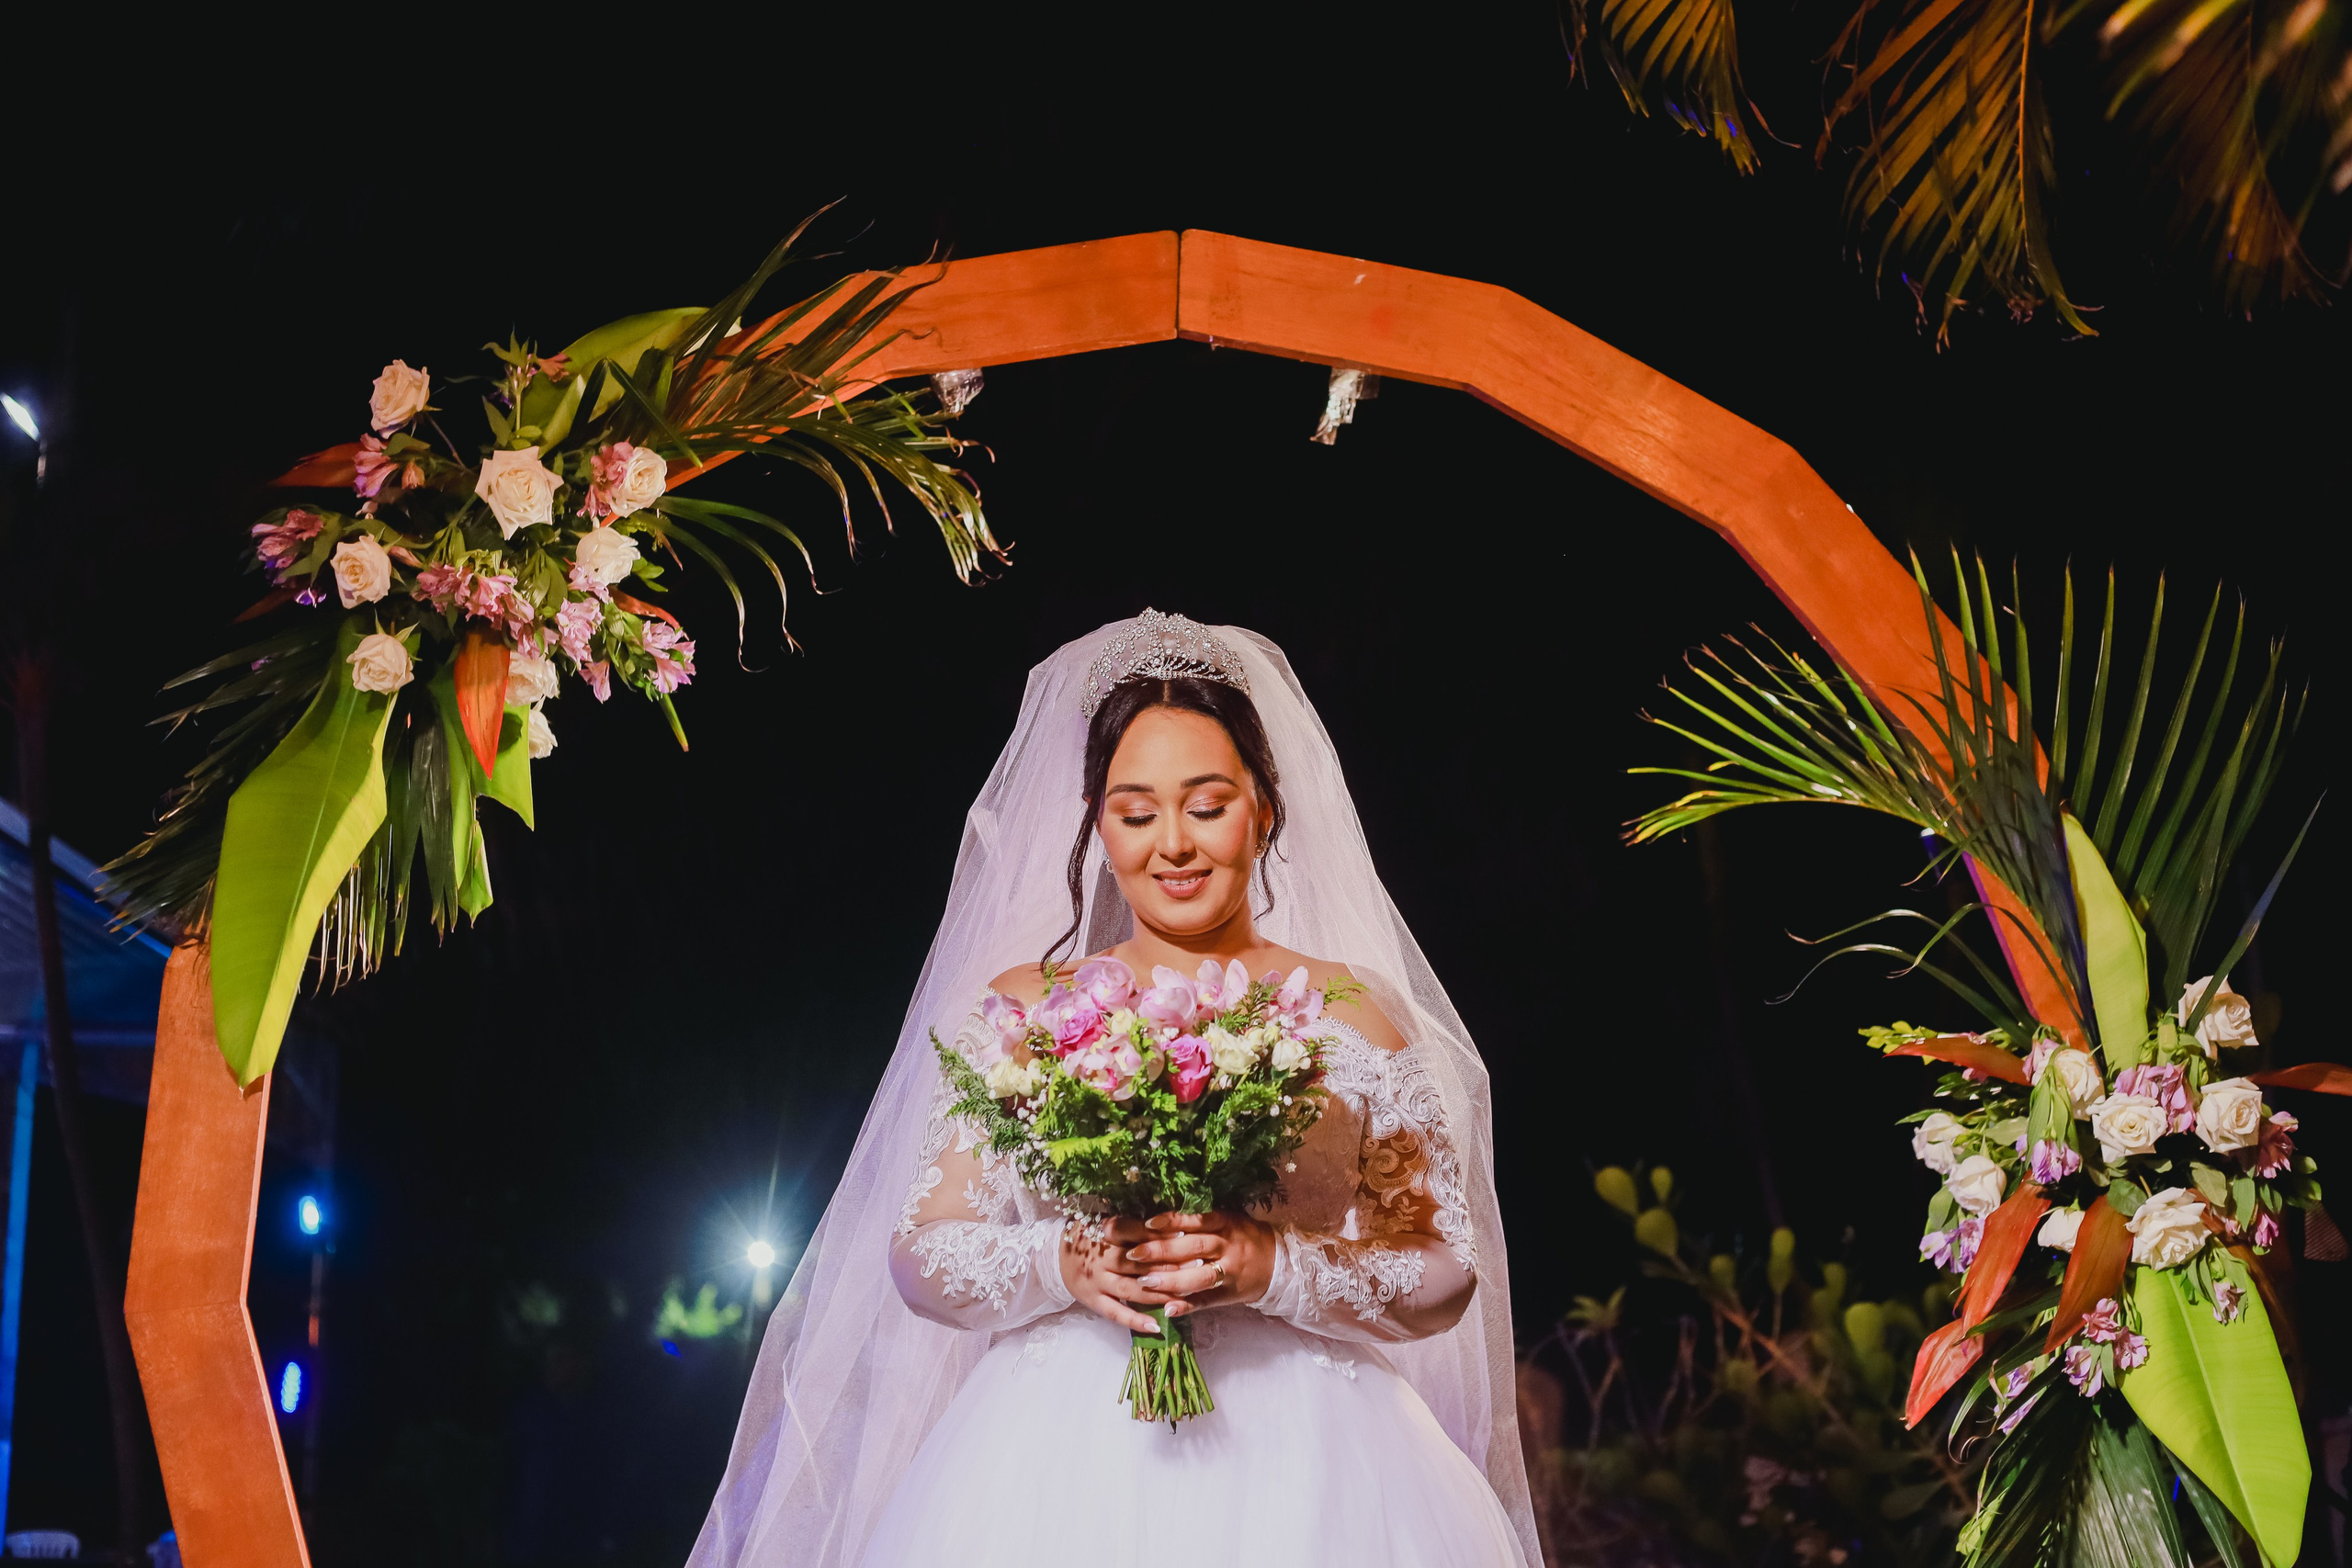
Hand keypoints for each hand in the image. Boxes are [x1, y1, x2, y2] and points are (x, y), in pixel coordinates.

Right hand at [1060, 1217, 1180, 1334]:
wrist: (1056, 1256)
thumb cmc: (1092, 1236)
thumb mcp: (1107, 1222)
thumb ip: (1134, 1225)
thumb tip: (1172, 1222)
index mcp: (1104, 1232)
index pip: (1133, 1231)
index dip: (1158, 1232)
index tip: (1186, 1232)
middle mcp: (1101, 1258)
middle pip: (1137, 1262)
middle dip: (1168, 1264)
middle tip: (1197, 1265)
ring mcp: (1097, 1282)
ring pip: (1131, 1289)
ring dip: (1158, 1293)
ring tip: (1185, 1296)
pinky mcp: (1094, 1301)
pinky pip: (1116, 1313)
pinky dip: (1136, 1320)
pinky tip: (1157, 1326)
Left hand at [1126, 1210, 1275, 1317]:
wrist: (1279, 1263)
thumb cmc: (1244, 1236)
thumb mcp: (1228, 1219)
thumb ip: (1199, 1220)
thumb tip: (1159, 1218)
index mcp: (1225, 1224)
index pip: (1195, 1221)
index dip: (1170, 1222)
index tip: (1146, 1224)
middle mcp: (1227, 1247)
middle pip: (1192, 1247)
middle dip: (1161, 1251)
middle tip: (1133, 1254)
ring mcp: (1228, 1272)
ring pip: (1198, 1276)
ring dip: (1171, 1281)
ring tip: (1145, 1282)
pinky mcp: (1228, 1294)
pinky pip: (1207, 1301)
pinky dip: (1188, 1306)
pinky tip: (1168, 1309)